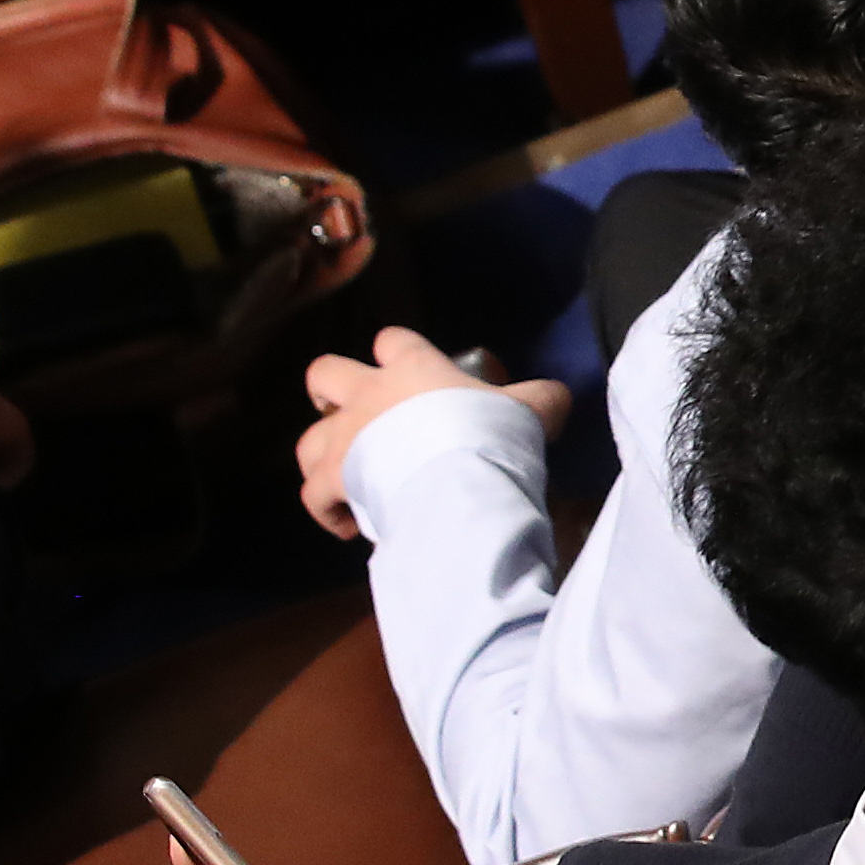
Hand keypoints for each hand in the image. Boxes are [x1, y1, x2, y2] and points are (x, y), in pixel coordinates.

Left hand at [294, 326, 567, 541]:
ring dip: (322, 457)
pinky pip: (313, 496)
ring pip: (307, 438)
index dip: (397, 352)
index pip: (393, 340)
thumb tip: (557, 397)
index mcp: (412, 368)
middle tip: (350, 414)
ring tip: (344, 477)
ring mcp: (343, 438)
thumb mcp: (532, 408)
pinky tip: (347, 525)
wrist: (455, 477)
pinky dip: (326, 510)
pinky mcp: (330, 480)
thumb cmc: (490, 433)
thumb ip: (541, 398)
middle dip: (328, 392)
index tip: (409, 374)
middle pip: (324, 373)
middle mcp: (367, 395)